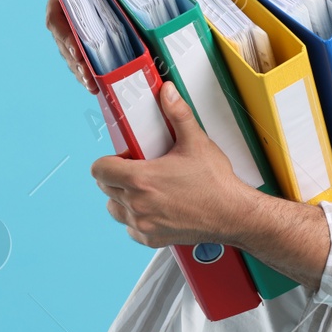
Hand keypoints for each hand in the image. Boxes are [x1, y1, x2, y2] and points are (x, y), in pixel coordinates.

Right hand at [44, 0, 94, 92]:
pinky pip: (77, 59)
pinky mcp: (76, 41)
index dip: (67, 41)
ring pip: (70, 58)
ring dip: (80, 73)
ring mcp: (65, 34)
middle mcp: (58, 23)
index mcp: (55, 5)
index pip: (57, 24)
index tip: (78, 55)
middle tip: (89, 79)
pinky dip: (84, 72)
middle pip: (64, 47)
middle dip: (77, 66)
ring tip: (91, 86)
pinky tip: (93, 85)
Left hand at [91, 81, 258, 247]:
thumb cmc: (215, 183)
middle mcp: (137, 204)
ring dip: (123, 198)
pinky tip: (155, 207)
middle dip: (118, 176)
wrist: (232, 215)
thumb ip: (177, 113)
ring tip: (145, 189)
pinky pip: (131, 227)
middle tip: (140, 169)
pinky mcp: (151, 238)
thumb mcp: (196, 142)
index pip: (99, 170)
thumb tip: (167, 92)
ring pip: (114, 209)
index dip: (108, 160)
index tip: (125, 157)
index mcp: (141, 180)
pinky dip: (137, 218)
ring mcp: (143, 224)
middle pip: (105, 188)